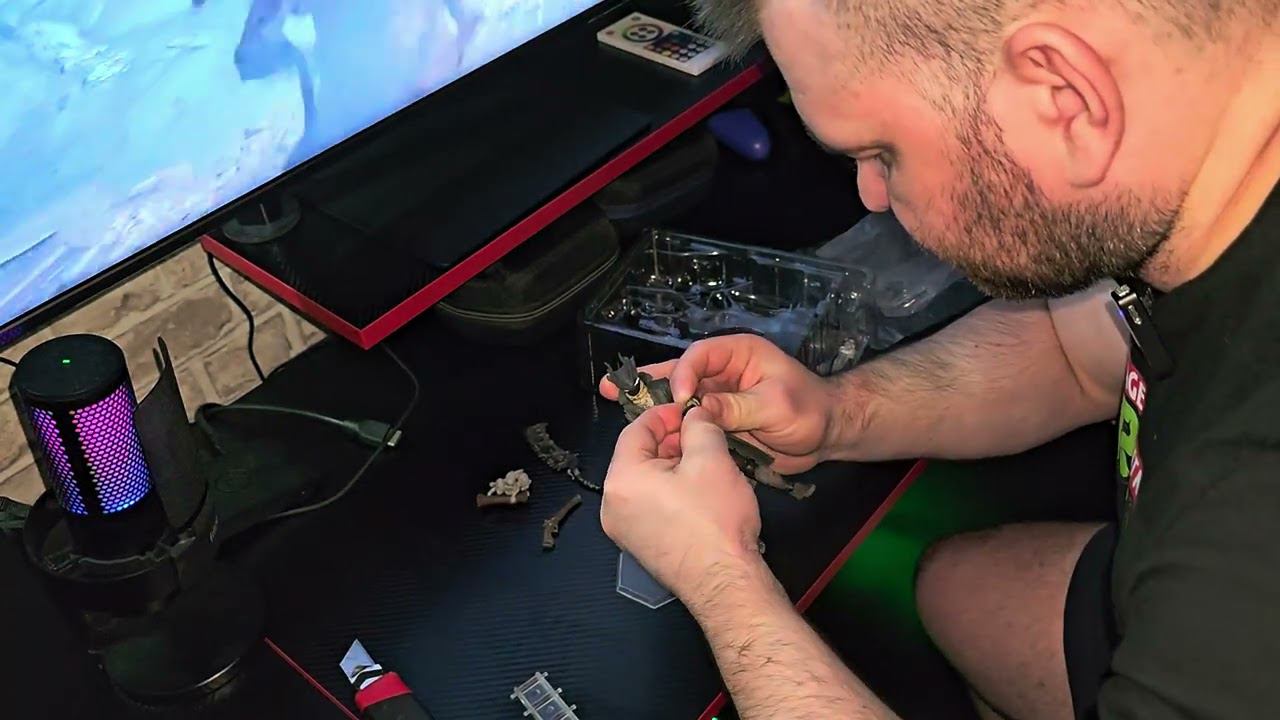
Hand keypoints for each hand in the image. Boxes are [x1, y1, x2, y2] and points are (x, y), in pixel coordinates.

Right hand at [600, 335, 839, 473]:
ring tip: (618, 408)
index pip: (700, 356)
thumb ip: (736, 406)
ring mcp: (719, 398)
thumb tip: (698, 410)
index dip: (684, 373)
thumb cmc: (811, 411)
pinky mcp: (719, 423)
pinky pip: (690, 424)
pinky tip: (648, 438)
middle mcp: (724, 373)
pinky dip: (670, 430)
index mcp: (739, 355)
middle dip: (647, 380)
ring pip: (678, 399)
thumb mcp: (776, 406)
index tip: (678, 397)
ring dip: (652, 405)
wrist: (829, 435)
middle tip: (613, 388)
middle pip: (679, 373)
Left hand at [601, 404, 761, 606]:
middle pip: (637, 456)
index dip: (663, 414)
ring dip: (672, 465)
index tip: (688, 410)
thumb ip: (699, 426)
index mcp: (621, 479)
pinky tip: (699, 490)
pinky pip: (649, 504)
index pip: (635, 430)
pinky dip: (670, 490)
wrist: (725, 583)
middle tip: (701, 434)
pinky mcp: (640, 544)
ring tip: (705, 462)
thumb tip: (694, 415)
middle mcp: (612, 505)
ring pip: (645, 480)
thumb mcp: (712, 459)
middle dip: (670, 441)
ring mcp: (624, 529)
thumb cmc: (716, 522)